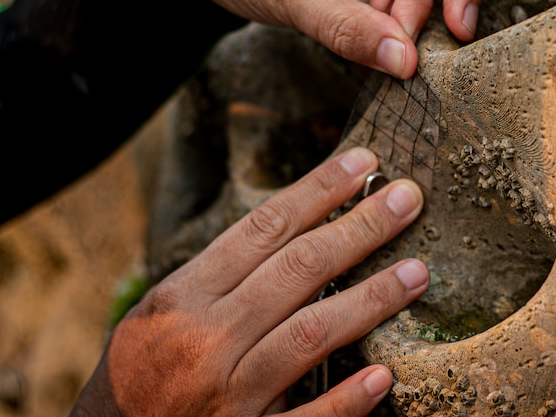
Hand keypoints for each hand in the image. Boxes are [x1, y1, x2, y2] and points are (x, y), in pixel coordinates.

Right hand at [71, 148, 428, 415]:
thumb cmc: (138, 374)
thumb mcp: (159, 314)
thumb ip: (219, 279)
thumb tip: (294, 232)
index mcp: (184, 297)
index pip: (264, 228)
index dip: (318, 190)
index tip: (363, 162)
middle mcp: (206, 338)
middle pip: (298, 269)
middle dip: (359, 228)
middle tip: (408, 199)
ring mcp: (227, 394)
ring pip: (310, 333)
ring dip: (370, 299)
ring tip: (417, 271)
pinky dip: (345, 399)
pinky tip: (383, 376)